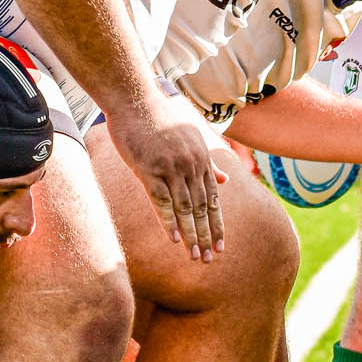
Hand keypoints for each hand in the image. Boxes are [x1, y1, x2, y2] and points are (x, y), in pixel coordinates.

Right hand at [108, 96, 230, 260]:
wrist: (136, 101)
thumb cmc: (160, 120)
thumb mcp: (191, 139)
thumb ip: (209, 163)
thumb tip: (225, 181)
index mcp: (202, 161)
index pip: (213, 200)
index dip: (217, 225)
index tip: (222, 247)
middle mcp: (192, 166)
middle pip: (202, 208)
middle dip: (207, 236)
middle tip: (210, 260)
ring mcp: (172, 168)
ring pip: (185, 208)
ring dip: (191, 235)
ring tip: (195, 256)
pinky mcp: (150, 168)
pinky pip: (161, 199)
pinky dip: (168, 220)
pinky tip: (174, 239)